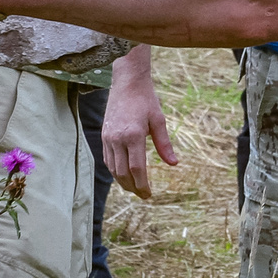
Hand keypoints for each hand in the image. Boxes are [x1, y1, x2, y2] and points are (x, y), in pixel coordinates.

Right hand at [101, 52, 178, 200]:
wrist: (127, 82)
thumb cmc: (146, 99)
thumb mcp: (159, 120)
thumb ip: (164, 144)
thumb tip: (174, 164)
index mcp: (133, 135)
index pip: (137, 168)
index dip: (142, 185)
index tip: (149, 194)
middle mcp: (117, 138)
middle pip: (122, 172)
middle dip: (132, 187)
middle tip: (143, 195)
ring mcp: (108, 137)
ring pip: (112, 168)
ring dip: (122, 181)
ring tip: (134, 188)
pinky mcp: (104, 135)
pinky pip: (107, 158)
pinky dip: (115, 170)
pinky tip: (123, 174)